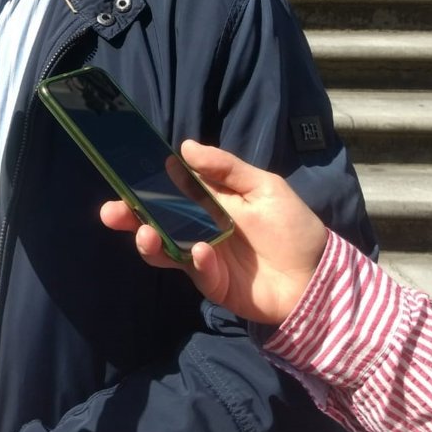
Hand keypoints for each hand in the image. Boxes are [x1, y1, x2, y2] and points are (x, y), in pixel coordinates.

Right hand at [100, 140, 328, 324]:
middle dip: (130, 216)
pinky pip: (195, 271)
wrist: (319, 277)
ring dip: (149, 241)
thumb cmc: (293, 227)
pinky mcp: (213, 283)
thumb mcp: (264, 187)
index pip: (168, 191)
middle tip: (112, 212)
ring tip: (145, 234)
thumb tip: (183, 147)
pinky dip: (195, 261)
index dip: (144, 185)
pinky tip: (202, 252)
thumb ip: (225, 169)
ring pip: (164, 249)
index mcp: (208, 202)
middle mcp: (198, 228)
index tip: (123, 177)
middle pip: (155, 221)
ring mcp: (203, 257)